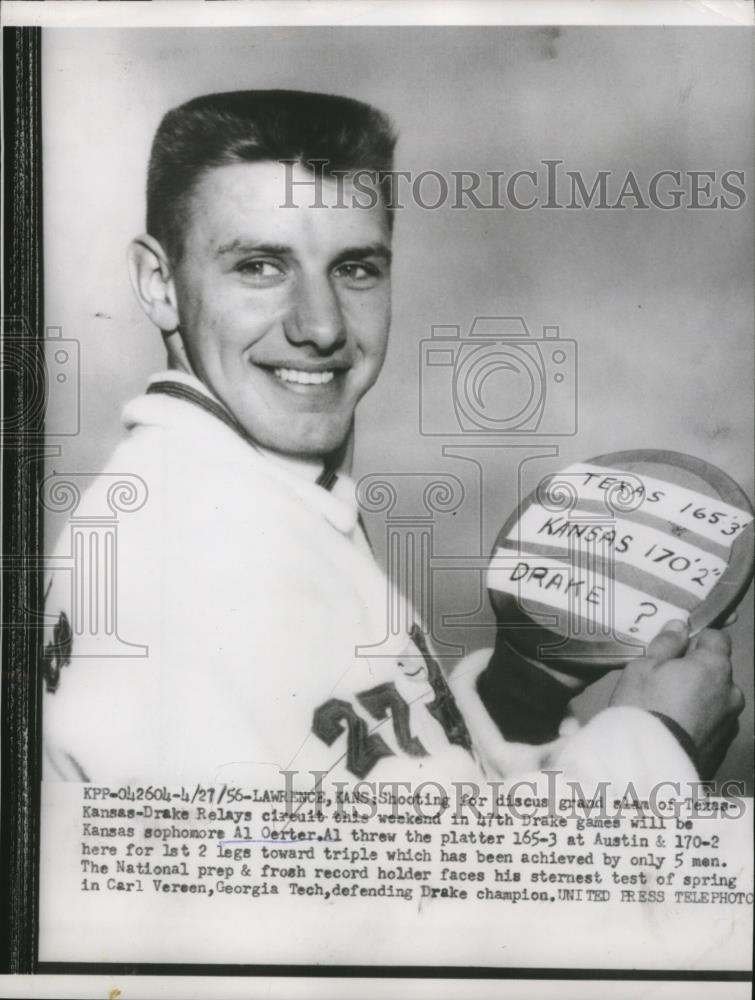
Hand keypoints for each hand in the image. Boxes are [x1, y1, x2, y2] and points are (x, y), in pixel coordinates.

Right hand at [609, 620, 744, 777]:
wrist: (650, 765)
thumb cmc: (644, 707)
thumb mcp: (643, 667)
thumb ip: (666, 644)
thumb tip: (679, 627)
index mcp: (714, 666)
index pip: (717, 637)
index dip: (695, 640)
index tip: (674, 650)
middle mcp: (731, 692)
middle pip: (717, 671)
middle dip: (696, 672)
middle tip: (663, 683)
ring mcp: (730, 722)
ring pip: (716, 699)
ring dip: (699, 699)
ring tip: (667, 711)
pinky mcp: (724, 748)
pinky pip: (712, 724)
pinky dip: (698, 722)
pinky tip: (674, 730)